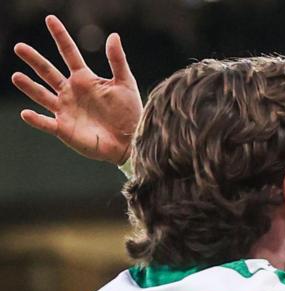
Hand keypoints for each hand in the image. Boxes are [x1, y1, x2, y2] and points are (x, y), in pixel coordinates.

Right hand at [11, 15, 140, 164]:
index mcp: (84, 79)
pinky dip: (36, 119)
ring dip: (29, 87)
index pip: (69, 53)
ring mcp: (65, 110)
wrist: (131, 141)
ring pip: (41, 95)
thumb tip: (113, 35)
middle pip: (48, 72)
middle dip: (34, 60)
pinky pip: (46, 123)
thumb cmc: (129, 113)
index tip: (50, 19)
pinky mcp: (64, 129)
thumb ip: (117, 60)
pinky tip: (26, 113)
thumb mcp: (125, 83)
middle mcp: (70, 92)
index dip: (60, 36)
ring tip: (16, 76)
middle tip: (19, 47)